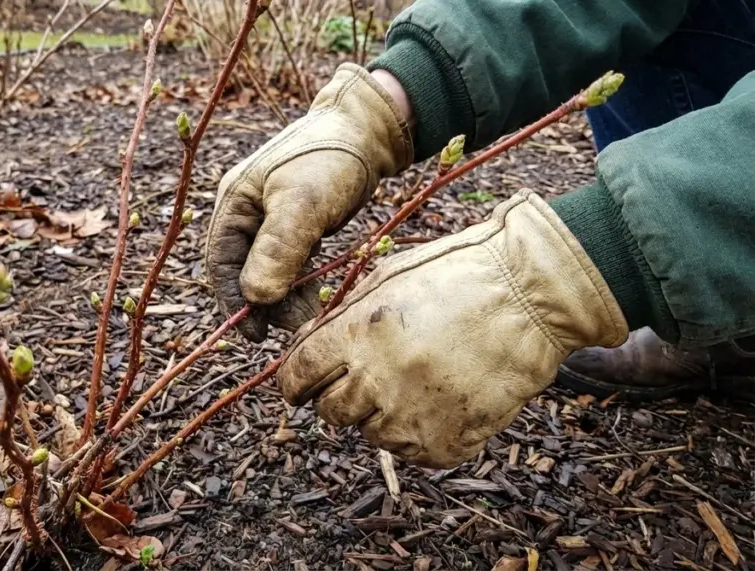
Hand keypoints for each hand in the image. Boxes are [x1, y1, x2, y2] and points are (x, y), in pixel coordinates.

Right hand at [205, 64, 413, 340]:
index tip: (254, 334)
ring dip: (284, 297)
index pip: (221, 262)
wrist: (369, 130)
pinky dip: (298, 283)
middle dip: (262, 303)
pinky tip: (314, 300)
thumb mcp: (303, 203)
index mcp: (234, 201)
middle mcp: (246, 211)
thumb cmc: (332, 159)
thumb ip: (277, 249)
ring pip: (267, 269)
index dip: (233, 301)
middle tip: (288, 330)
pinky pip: (289, 263)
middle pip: (242, 270)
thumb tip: (256, 299)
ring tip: (307, 317)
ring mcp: (270, 218)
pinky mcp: (296, 224)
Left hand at [278, 191, 628, 467]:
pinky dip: (420, 431)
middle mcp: (379, 380)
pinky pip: (413, 451)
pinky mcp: (447, 444)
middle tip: (367, 378)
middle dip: (339, 396)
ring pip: (371, 435)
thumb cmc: (456, 276)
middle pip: (330, 412)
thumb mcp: (385, 279)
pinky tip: (443, 398)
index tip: (301, 385)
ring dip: (382, 415)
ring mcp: (414, 417)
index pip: (297, 377)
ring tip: (417, 381)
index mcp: (357, 335)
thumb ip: (340, 319)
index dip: (295, 382)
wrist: (532, 296)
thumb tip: (306, 350)